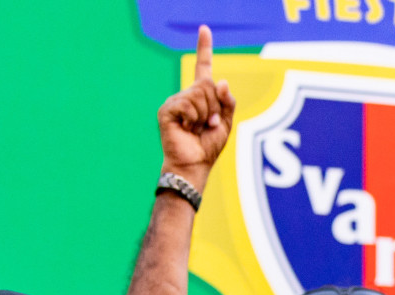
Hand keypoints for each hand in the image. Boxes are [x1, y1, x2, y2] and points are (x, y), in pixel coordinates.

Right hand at [157, 26, 235, 188]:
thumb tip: (220, 81)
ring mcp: (175, 101)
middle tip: (209, 124)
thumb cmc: (208, 147)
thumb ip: (226, 101)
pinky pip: (188, 104)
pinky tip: (187, 129)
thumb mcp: (225, 122)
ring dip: (206, 115)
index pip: (202, 68)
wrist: (194, 165)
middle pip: (206, 84)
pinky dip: (194, 119)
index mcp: (200, 96)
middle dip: (215, 107)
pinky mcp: (167, 110)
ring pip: (199, 94)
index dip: (204, 48)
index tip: (205, 29)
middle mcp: (186, 95)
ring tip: (198, 128)